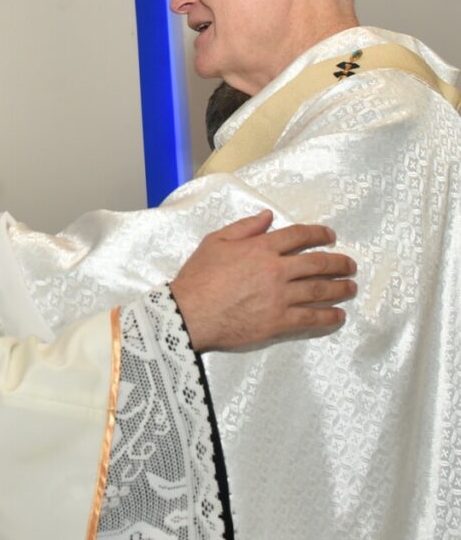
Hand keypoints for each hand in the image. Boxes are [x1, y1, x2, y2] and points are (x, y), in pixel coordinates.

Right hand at [170, 210, 356, 352]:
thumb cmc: (198, 277)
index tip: (330, 236)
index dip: (318, 234)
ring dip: (340, 288)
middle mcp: (276, 270)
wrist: (189, 313)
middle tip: (350, 265)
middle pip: (317, 263)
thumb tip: (268, 217)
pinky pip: (311, 318)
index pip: (298, 236)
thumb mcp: (215, 241)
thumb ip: (244, 227)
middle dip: (339, 263)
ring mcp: (280, 297)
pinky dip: (329, 317)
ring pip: (319, 290)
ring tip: (350, 287)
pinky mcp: (279, 322)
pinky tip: (338, 316)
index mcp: (261, 247)